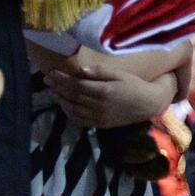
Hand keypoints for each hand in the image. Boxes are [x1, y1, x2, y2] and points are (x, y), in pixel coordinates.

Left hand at [46, 63, 174, 127]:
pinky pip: (81, 121)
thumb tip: (80, 71)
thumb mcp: (119, 74)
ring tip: (53, 92)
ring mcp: (99, 116)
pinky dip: (70, 114)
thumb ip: (99, 73)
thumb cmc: (134, 85)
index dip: (62, 80)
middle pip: (72, 97)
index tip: (51, 73)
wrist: (148, 104)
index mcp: (103, 91)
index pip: (76, 85)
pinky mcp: (101, 124)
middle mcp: (99, 105)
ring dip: (61, 101)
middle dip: (58, 88)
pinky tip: (65, 107)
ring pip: (74, 110)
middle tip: (47, 80)